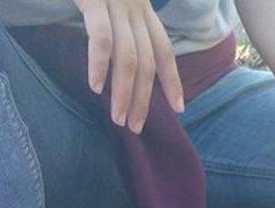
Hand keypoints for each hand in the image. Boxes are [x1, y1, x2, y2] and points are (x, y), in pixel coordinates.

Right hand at [73, 0, 184, 133]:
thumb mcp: (110, 0)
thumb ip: (119, 24)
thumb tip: (120, 56)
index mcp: (142, 10)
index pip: (164, 50)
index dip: (173, 80)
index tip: (179, 109)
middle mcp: (135, 9)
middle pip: (148, 62)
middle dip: (143, 99)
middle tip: (135, 127)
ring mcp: (116, 4)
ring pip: (130, 58)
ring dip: (125, 93)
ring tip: (118, 119)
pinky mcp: (95, 0)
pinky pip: (102, 38)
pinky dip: (100, 65)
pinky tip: (96, 87)